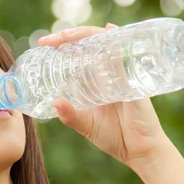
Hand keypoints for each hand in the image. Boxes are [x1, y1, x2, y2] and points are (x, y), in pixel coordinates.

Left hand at [37, 23, 170, 169]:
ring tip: (67, 36)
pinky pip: (125, 58)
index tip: (43, 44)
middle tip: (50, 40)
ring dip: (87, 35)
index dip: (63, 45)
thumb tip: (55, 102)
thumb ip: (70, 116)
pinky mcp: (134, 81)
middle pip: (90, 44)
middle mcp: (108, 73)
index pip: (79, 55)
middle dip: (69, 36)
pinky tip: (110, 31)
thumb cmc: (115, 138)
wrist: (140, 151)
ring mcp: (122, 74)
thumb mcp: (86, 126)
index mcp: (95, 81)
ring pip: (106, 44)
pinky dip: (118, 43)